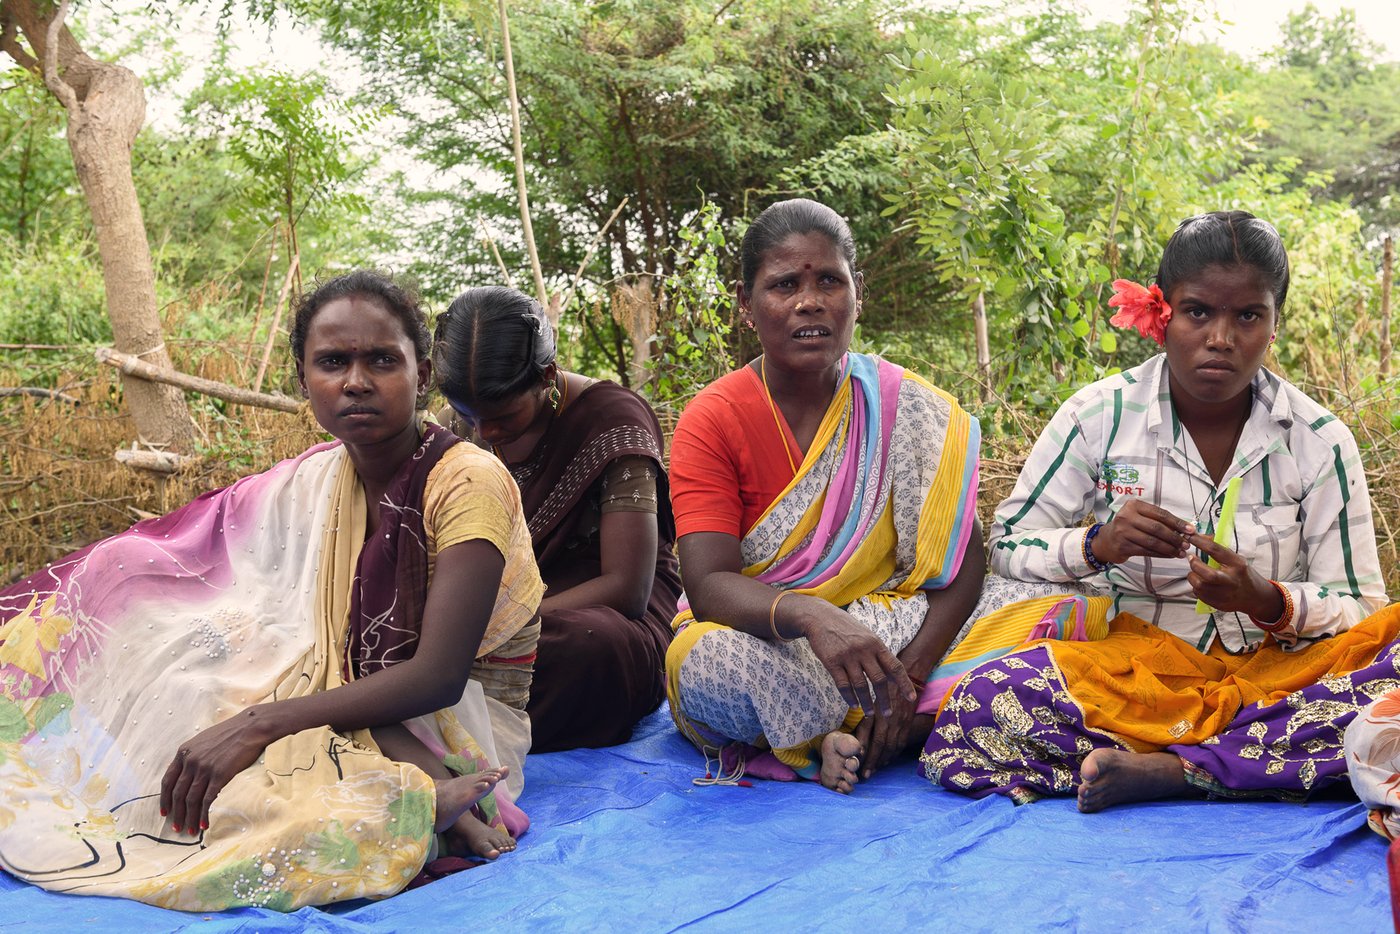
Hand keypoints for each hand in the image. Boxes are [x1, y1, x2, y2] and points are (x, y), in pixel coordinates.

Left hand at [160, 706, 277, 835]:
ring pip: (191, 799)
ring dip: (189, 818)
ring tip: (190, 830)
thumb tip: (187, 775)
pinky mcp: (219, 774)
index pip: (167, 781)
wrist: (250, 727)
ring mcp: (204, 768)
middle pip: (177, 794)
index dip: (164, 799)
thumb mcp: (203, 741)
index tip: (165, 812)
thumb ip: (192, 756)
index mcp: (183, 752)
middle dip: (176, 814)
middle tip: (176, 828)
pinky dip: (203, 814)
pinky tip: (204, 824)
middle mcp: (190, 761)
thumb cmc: (230, 733)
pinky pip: (207, 799)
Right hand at [790, 596, 914, 716]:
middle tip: (887, 713)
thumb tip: (893, 677)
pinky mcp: (832, 661)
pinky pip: (843, 684)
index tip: (911, 698)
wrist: (821, 618)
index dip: (904, 684)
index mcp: (876, 644)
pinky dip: (849, 697)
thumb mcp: (867, 637)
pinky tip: (853, 704)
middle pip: (879, 680)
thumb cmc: (847, 629)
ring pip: (861, 685)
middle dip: (884, 699)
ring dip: (866, 702)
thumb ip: (879, 655)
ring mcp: (847, 656)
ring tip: (869, 713)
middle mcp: (864, 650)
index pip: (895, 667)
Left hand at [852, 676, 916, 778]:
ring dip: (883, 761)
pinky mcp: (908, 725)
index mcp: (882, 716)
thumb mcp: (871, 702)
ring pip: (893, 748)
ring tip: (874, 770)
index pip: (875, 742)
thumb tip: (858, 743)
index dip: (868, 756)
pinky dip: (893, 754)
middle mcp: (893, 723)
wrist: (908, 678)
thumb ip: (865, 722)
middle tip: (865, 775)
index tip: (860, 766)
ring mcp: (902, 725)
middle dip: (874, 763)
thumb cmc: (883, 688)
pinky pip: (901, 744)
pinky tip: (887, 760)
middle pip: (883, 748)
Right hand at [1093, 499, 1190, 564]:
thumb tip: (1184, 529)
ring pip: (1153, 541)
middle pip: (1157, 528)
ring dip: (1169, 548)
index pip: (1160, 514)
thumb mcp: (1140, 517)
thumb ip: (1158, 520)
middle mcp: (1126, 517)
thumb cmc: (1128, 527)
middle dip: (1175, 537)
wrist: (1107, 540)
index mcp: (1134, 505)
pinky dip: (1161, 554)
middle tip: (1186, 544)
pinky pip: (1147, 551)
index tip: (1190, 530)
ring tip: (1180, 552)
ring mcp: (1123, 532)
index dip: (1177, 522)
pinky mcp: (1123, 546)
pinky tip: (1170, 555)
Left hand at [1185, 532, 1283, 620]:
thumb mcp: (1236, 559)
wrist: (1255, 597)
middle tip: (1191, 558)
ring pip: (1200, 586)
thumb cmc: (1242, 574)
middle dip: (1195, 564)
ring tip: (1195, 572)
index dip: (1200, 542)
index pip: (1215, 550)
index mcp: (1237, 565)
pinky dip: (1196, 587)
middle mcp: (1232, 580)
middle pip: (1208, 574)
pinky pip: (1199, 594)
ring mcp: (1225, 594)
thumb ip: (1218, 549)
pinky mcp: (1219, 604)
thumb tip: (1200, 536)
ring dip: (1192, 577)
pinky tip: (1201, 582)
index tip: (1190, 537)